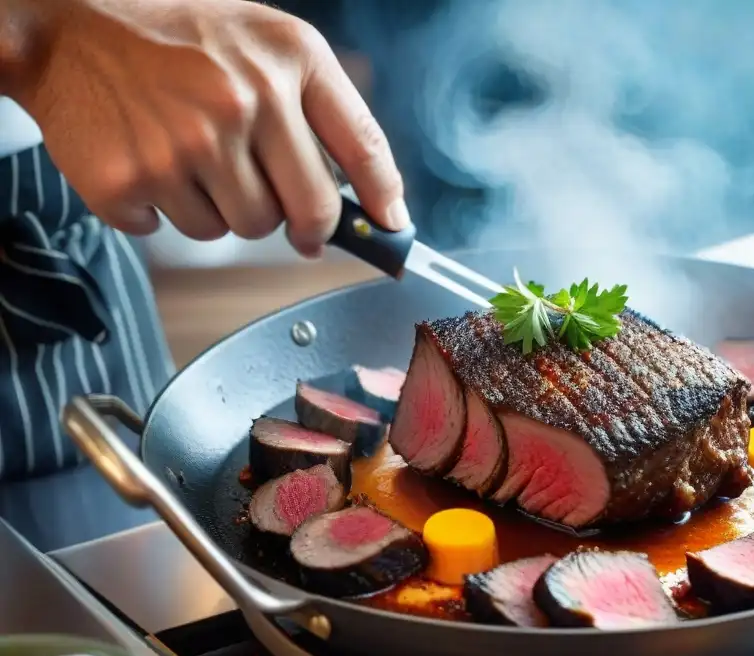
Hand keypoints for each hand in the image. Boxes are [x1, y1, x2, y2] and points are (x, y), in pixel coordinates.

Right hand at [10, 0, 408, 255]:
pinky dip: (169, 209)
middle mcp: (243, 98)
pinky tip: (155, 163)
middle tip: (280, 209)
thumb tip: (377, 205)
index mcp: (287, 58)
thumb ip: (323, 114)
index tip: (391, 231)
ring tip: (196, 157)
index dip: (383, 201)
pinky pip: (179, 232)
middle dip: (300, 223)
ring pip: (243, 230)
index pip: (364, 147)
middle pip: (307, 213)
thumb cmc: (179, 41)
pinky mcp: (132, 180)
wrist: (68, 31)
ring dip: (226, 209)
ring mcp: (185, 143)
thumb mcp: (265, 46)